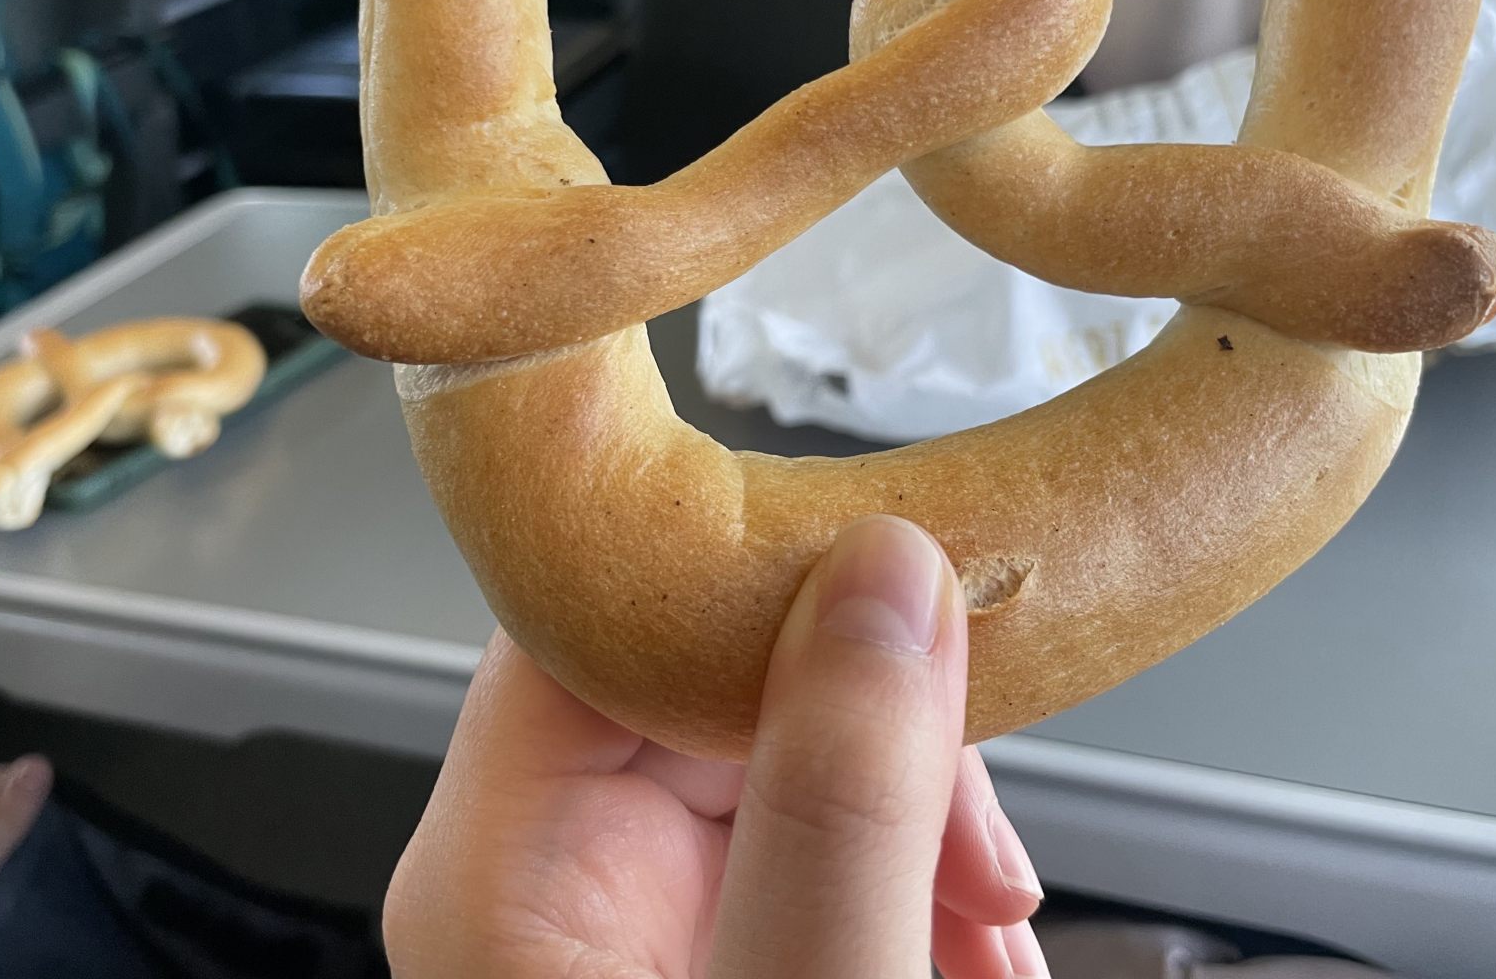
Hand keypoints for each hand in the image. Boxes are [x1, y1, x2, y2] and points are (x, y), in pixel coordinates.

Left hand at [385, 515, 1048, 977]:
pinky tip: (972, 946)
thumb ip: (837, 808)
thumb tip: (889, 576)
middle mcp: (543, 875)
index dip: (750, 561)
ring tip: (997, 929)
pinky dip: (904, 895)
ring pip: (785, 768)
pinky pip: (806, 860)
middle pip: (714, 683)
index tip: (899, 555)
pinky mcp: (697, 950)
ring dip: (918, 835)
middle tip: (986, 829)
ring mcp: (621, 917)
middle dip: (884, 741)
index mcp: (499, 870)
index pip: (596, 608)